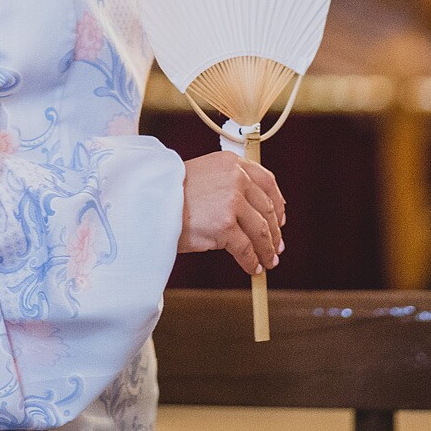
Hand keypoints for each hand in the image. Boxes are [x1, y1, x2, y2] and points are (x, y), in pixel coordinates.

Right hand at [176, 151, 285, 275]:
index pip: (267, 182)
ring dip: (267, 250)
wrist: (149, 202)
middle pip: (267, 209)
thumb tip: (251, 211)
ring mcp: (232, 203)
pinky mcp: (225, 227)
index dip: (278, 203)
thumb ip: (228, 184)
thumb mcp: (204, 175)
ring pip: (260, 231)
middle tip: (276, 247)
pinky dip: (252, 261)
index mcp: (232, 164)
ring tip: (268, 261)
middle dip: (274, 232)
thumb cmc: (170, 192)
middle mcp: (236, 179)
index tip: (281, 218)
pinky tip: (253, 268)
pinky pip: (246, 249)